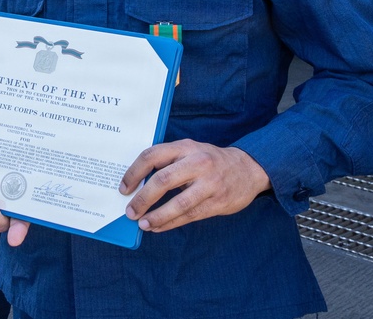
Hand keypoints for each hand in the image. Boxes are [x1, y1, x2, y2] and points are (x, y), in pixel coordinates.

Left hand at [121, 139, 270, 232]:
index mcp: (185, 146)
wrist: (248, 168)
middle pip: (162, 181)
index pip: (152, 156)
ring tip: (143, 224)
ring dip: (157, 216)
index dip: (134, 172)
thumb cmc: (210, 160)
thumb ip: (168, 161)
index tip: (123, 187)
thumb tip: (138, 184)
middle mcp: (197, 162)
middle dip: (142, 199)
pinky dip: (171, 223)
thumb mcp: (190, 151)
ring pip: (178, 204)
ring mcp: (210, 183)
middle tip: (130, 211)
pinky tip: (159, 227)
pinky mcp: (218, 202)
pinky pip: (190, 215)